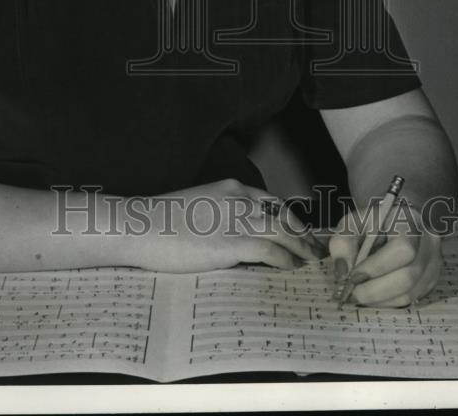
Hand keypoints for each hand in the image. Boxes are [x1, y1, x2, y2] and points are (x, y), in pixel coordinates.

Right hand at [125, 178, 325, 273]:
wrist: (141, 226)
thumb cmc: (160, 222)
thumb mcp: (196, 208)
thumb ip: (220, 216)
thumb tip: (232, 235)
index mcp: (230, 188)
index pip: (271, 201)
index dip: (289, 218)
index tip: (299, 230)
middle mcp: (239, 199)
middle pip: (284, 216)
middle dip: (303, 233)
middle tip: (316, 248)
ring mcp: (238, 220)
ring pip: (284, 232)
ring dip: (302, 249)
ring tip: (312, 262)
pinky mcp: (234, 243)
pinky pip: (272, 251)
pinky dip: (286, 260)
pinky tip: (291, 269)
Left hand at [328, 205, 443, 306]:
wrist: (395, 219)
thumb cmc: (372, 221)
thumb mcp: (353, 223)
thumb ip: (343, 242)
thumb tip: (342, 273)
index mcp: (410, 221)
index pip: (402, 249)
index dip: (377, 267)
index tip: (352, 276)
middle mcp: (429, 242)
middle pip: (408, 277)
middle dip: (376, 290)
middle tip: (353, 293)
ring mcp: (435, 262)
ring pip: (411, 292)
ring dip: (381, 299)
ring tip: (360, 295)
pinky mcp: (432, 279)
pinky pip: (412, 299)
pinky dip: (390, 301)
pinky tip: (374, 296)